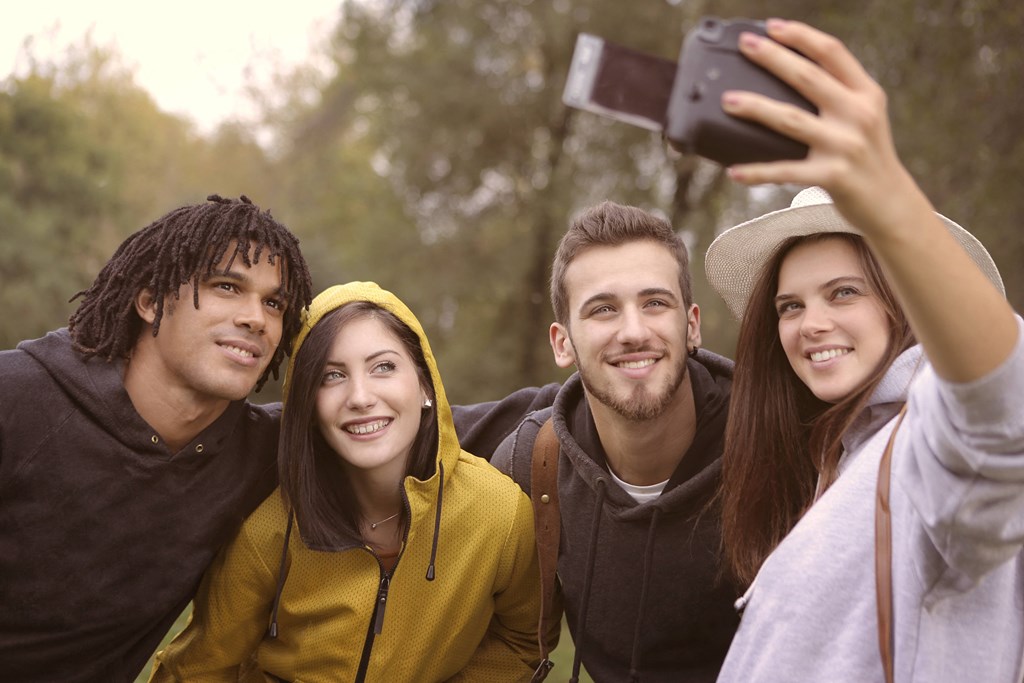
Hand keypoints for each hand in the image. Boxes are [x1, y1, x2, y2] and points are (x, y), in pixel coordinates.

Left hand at [720, 19, 917, 230]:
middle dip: (773, 58)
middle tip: (745, 45)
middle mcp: (857, 114)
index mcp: (865, 94)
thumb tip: (788, 76)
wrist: (891, 203)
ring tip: (728, 100)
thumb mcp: (863, 117)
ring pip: (791, 120)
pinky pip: (786, 171)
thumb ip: (837, 95)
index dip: (801, 36)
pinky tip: (735, 171)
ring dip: (756, 108)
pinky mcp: (832, 176)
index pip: (832, 53)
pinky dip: (758, 172)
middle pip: (807, 78)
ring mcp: (845, 145)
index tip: (772, 26)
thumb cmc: (867, 156)